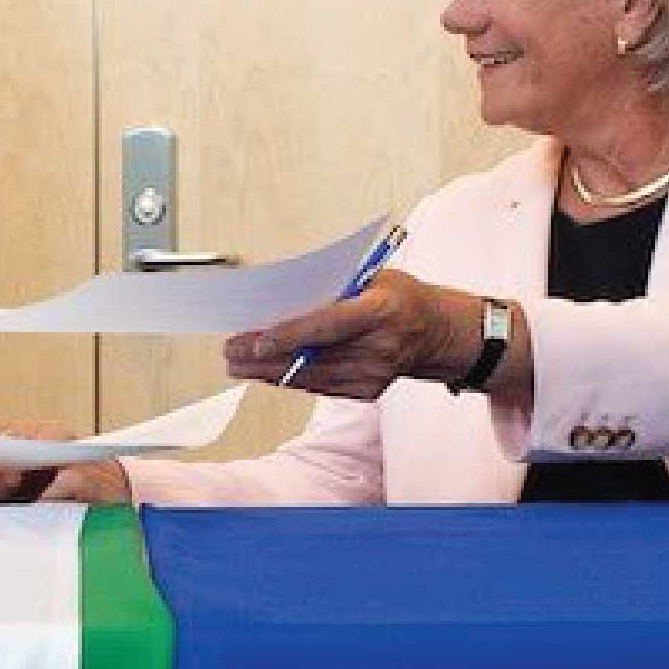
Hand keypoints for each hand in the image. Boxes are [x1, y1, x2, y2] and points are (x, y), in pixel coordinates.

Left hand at [221, 270, 476, 400]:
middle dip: (265, 356)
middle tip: (231, 351)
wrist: (437, 333)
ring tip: (237, 364)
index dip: (290, 335)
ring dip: (269, 371)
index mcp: (382, 311)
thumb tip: (283, 299)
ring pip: (310, 377)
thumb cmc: (401, 297)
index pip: (328, 326)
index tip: (257, 340)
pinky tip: (265, 373)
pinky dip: (290, 379)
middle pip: (312, 356)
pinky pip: (319, 387)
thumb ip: (334, 290)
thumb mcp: (375, 278)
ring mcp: (374, 374)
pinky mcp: (367, 391)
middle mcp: (379, 347)